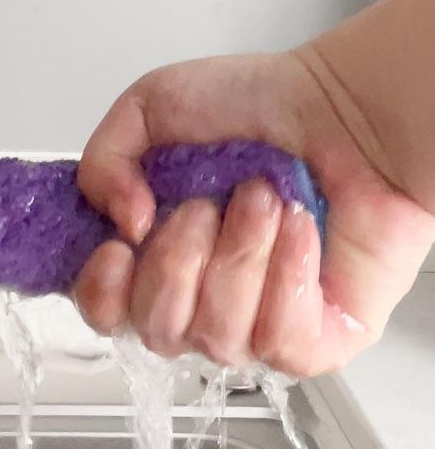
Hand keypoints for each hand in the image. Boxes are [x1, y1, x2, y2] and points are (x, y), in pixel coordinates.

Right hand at [73, 50, 434, 375]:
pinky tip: (300, 232)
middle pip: (156, 331)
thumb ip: (102, 162)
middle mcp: (200, 297)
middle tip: (208, 206)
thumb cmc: (261, 106)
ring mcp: (256, 326)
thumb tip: (121, 227)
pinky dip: (288, 276)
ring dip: (240, 255)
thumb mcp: (150, 107)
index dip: (101, 292)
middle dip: (178, 261)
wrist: (345, 108)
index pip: (105, 313)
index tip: (121, 246)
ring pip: (218, 336)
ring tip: (265, 202)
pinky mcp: (316, 341)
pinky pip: (281, 342)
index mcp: (154, 253)